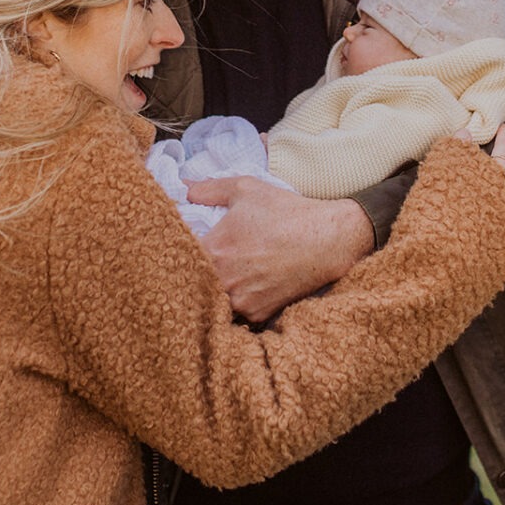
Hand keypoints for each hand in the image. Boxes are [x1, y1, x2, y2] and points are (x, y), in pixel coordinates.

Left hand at [191, 177, 374, 322]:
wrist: (327, 240)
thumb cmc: (286, 212)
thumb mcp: (245, 189)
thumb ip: (208, 189)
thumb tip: (183, 190)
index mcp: (213, 249)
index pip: (178, 256)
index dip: (176, 251)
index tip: (181, 245)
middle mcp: (223, 281)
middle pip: (191, 282)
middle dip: (192, 272)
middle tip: (201, 261)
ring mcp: (240, 301)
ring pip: (212, 300)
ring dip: (212, 290)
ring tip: (227, 274)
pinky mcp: (257, 315)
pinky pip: (234, 312)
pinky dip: (236, 300)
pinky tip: (246, 284)